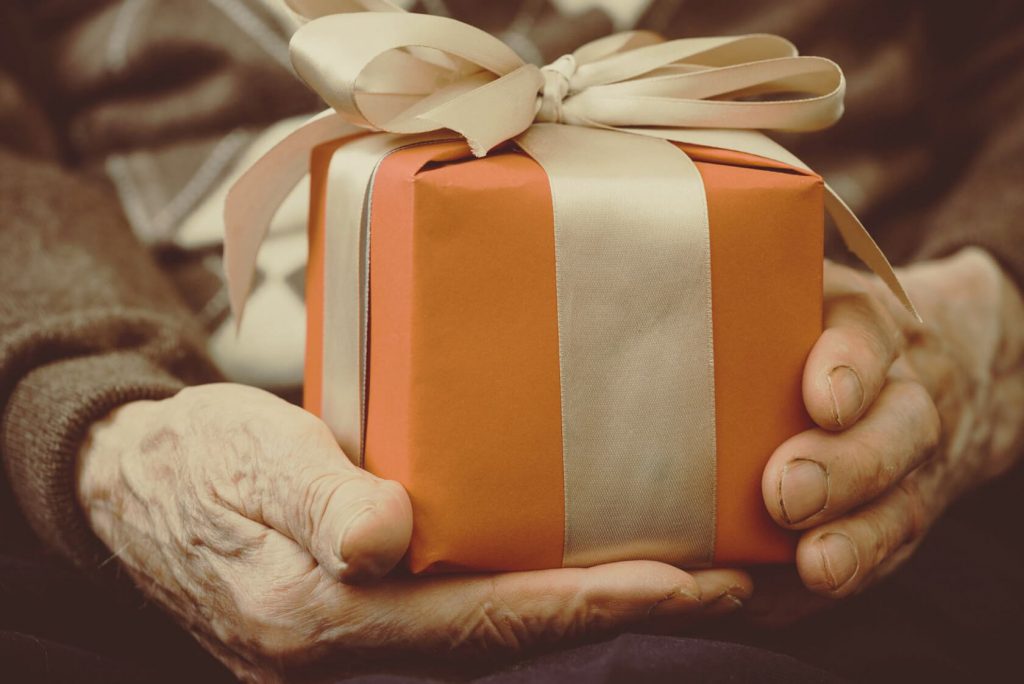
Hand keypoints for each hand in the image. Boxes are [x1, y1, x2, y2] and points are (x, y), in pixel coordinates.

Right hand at [77, 383, 750, 681]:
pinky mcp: (369, 621)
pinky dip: (548, 602)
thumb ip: (314, 500)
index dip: (589, 604)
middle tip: (735, 589)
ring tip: (694, 582)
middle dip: (626, 619)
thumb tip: (385, 542)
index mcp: (320, 616)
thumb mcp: (246, 461)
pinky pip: (475, 622)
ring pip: (503, 642)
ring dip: (598, 614)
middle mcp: (353, 651)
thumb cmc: (197, 463)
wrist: (141, 487)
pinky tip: (593, 572)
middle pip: (514, 645)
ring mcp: (362, 648)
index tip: (686, 581)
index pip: (484, 620)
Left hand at [755, 248, 1023, 618]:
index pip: (867, 340)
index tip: (825, 397)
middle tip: (790, 492)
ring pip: (898, 509)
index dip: (849, 366)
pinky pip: (877, 559)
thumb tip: (647, 255)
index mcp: (868, 331)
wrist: (930, 367)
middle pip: (893, 435)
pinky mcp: (893, 520)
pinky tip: (778, 598)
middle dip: (846, 467)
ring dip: (857, 542)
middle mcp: (900, 401)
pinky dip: (834, 583)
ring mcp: (908, 471)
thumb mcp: (801, 281)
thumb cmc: (821, 324)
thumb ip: (747, 271)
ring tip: (816, 568)